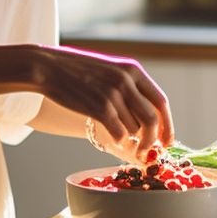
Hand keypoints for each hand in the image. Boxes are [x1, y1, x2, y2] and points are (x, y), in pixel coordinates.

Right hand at [33, 44, 174, 156]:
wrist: (49, 67)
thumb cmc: (78, 71)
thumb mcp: (110, 70)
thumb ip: (130, 87)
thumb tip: (149, 117)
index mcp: (133, 70)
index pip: (160, 101)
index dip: (168, 123)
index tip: (168, 140)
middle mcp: (126, 81)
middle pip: (152, 119)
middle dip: (153, 139)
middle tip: (148, 151)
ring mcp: (113, 94)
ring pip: (133, 128)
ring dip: (128, 135)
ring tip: (115, 128)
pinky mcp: (99, 108)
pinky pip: (118, 133)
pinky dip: (116, 138)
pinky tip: (109, 132)